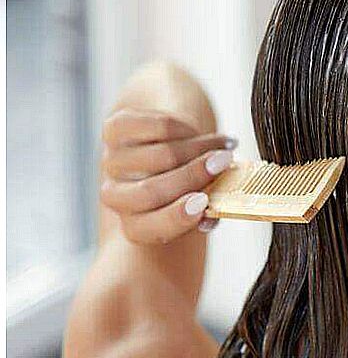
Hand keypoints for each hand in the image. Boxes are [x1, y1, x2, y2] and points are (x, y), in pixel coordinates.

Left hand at [99, 107, 237, 244]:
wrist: (168, 143)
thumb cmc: (188, 179)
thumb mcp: (199, 202)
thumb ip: (207, 212)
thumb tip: (211, 217)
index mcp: (136, 223)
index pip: (145, 229)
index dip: (175, 218)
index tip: (204, 202)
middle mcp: (117, 195)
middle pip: (150, 192)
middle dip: (193, 176)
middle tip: (225, 163)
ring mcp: (112, 161)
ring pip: (161, 156)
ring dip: (199, 148)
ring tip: (222, 147)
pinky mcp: (113, 128)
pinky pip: (155, 128)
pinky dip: (184, 128)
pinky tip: (196, 132)